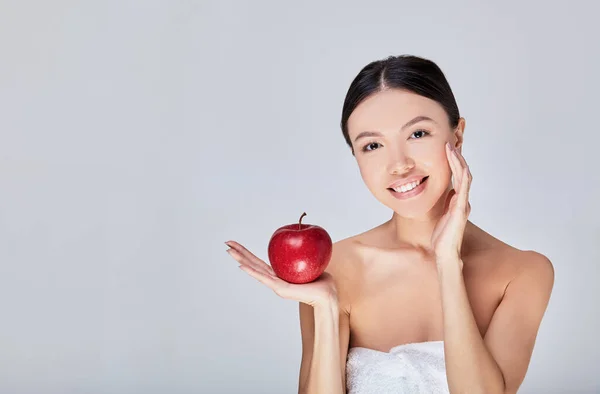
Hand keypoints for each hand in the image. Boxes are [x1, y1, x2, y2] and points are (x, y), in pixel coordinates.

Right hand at [225, 240, 337, 307]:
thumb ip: (306, 255)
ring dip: (241, 259)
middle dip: (240, 253)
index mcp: (279, 275)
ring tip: (229, 251)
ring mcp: (276, 285)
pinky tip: (242, 265)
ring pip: (255, 269)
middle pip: (253, 264)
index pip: (260, 262)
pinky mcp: (280, 289)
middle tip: (226, 243)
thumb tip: (307, 241)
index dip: (249, 253)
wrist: (328, 297)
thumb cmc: (323, 282)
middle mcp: (275, 279)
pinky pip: (264, 277)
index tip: (237, 244)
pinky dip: (252, 271)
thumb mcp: (312, 263)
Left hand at [430, 142, 472, 263]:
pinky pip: (463, 185)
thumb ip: (443, 204)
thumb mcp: (439, 215)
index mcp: (457, 200)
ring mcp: (463, 203)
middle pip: (463, 172)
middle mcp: (462, 199)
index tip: (447, 149)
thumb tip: (444, 193)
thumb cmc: (441, 237)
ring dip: (458, 160)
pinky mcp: (461, 208)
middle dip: (457, 156)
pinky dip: (459, 171)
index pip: (458, 176)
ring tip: (451, 146)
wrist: (444, 253)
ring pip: (465, 175)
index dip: (454, 162)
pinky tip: (454, 161)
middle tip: (450, 141)